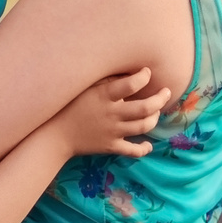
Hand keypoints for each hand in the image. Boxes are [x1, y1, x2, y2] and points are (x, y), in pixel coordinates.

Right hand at [51, 67, 169, 158]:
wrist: (55, 134)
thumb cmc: (68, 106)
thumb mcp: (85, 87)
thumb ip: (106, 80)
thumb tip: (126, 72)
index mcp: (104, 96)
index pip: (131, 84)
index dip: (143, 76)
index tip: (147, 72)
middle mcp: (112, 114)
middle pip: (145, 107)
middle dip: (160, 98)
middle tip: (166, 92)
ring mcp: (113, 132)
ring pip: (144, 126)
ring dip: (155, 118)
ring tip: (157, 112)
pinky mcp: (111, 146)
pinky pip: (133, 150)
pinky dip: (144, 148)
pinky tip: (148, 143)